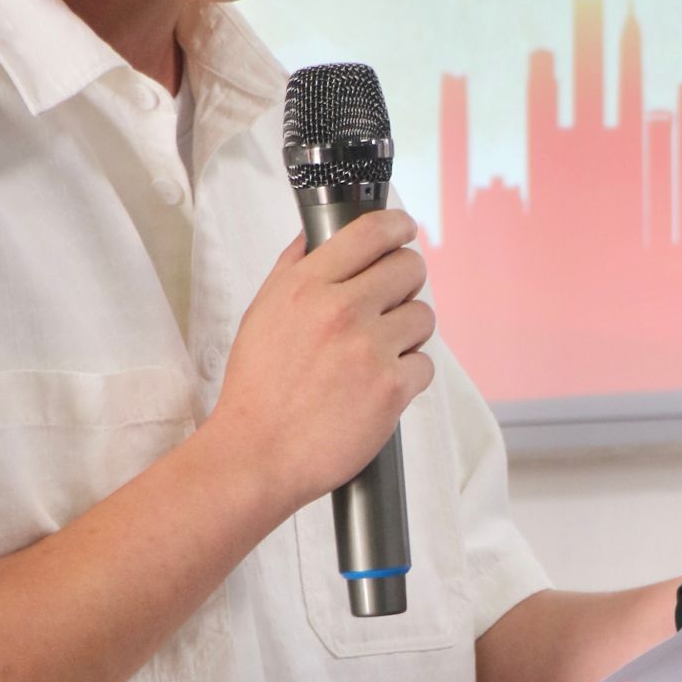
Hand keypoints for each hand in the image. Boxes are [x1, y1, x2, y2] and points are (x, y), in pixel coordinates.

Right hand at [212, 210, 435, 522]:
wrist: (257, 454)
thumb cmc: (257, 389)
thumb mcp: (261, 314)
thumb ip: (293, 269)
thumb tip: (317, 235)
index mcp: (306, 286)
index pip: (370, 232)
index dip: (396, 226)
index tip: (404, 230)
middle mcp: (340, 310)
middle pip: (409, 268)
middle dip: (405, 283)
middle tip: (391, 303)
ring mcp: (369, 349)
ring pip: (423, 316)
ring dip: (408, 333)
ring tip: (378, 354)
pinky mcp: (391, 388)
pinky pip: (424, 365)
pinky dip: (408, 377)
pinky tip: (378, 387)